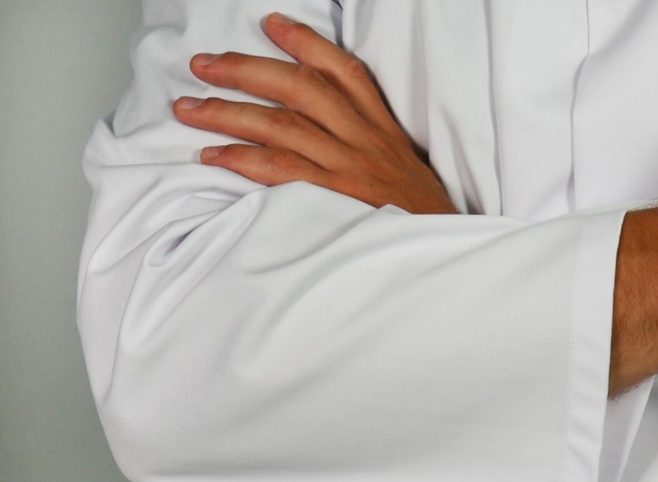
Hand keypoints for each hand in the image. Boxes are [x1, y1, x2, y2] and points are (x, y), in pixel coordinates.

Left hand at [172, 12, 455, 214]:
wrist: (440, 251)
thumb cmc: (418, 216)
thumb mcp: (404, 167)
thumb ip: (369, 143)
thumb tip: (323, 127)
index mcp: (383, 128)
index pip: (344, 71)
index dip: (306, 43)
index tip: (272, 24)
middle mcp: (364, 140)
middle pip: (300, 88)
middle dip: (246, 70)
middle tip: (203, 65)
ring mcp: (349, 168)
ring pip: (281, 125)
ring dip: (227, 112)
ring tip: (187, 107)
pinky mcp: (334, 199)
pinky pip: (280, 171)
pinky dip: (242, 160)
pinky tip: (213, 155)